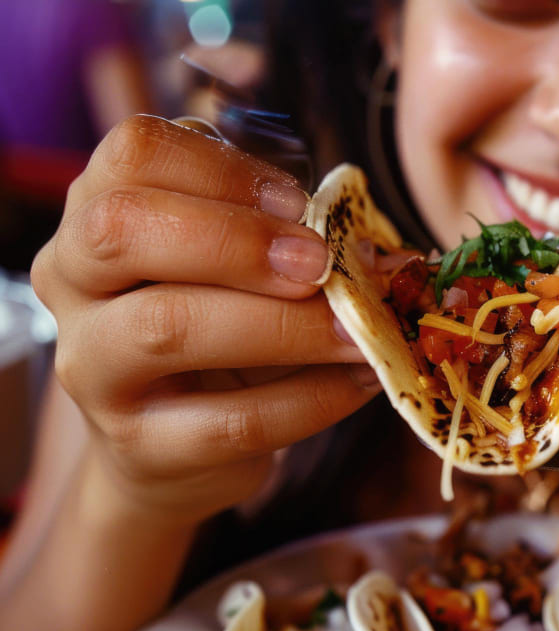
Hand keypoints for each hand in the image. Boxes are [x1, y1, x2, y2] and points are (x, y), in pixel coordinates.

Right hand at [31, 115, 381, 521]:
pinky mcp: (140, 446)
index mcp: (99, 212)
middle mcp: (74, 282)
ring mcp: (93, 369)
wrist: (174, 449)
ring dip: (285, 326)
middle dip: (239, 241)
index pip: (134, 154)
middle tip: (321, 267)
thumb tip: (384, 255)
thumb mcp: (241, 272)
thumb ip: (292, 242)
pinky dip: (310, 400)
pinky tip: (359, 383)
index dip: (225, 170)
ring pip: (166, 328)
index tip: (301, 205)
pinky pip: (229, 421)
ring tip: (357, 333)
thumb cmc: (218, 333)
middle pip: (123, 229)